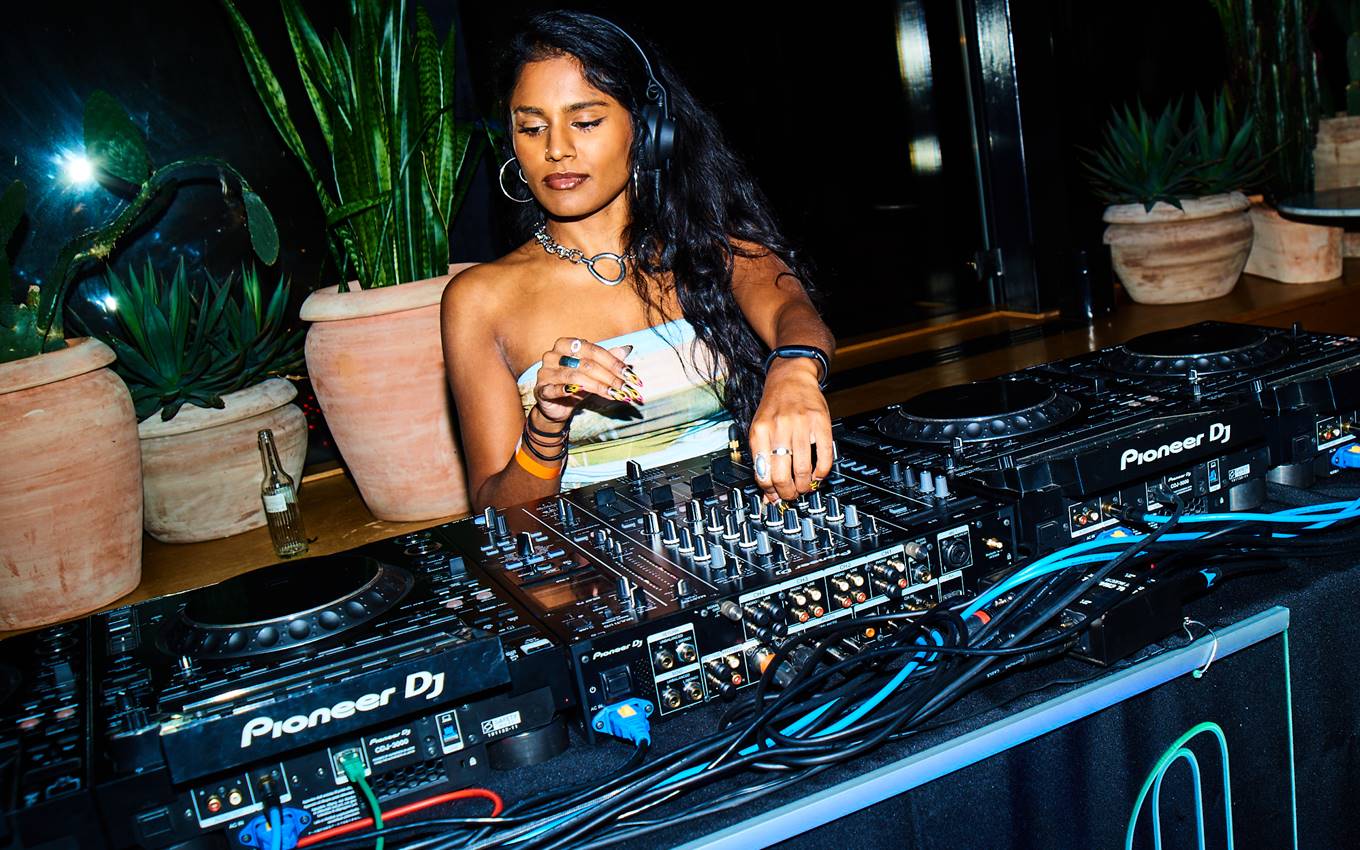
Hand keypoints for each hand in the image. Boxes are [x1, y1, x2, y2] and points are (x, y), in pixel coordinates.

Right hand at [532, 337, 642, 421]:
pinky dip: (567, 390)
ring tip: (614, 394)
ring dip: (598, 386)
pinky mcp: (541, 389)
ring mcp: (545, 372)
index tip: (629, 374)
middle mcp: (553, 355)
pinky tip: (578, 392)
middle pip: (586, 364)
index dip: (613, 362)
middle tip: (625, 388)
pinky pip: (554, 389)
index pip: (593, 350)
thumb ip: (607, 359)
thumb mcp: (593, 371)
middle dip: (609, 377)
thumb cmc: (576, 384)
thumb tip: (626, 349)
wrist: (556, 406)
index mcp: (566, 344)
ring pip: (575, 377)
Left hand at [747, 358, 832, 501]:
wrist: (792, 376)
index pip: (762, 472)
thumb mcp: (760, 428)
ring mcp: (801, 424)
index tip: (774, 495)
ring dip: (804, 485)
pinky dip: (822, 472)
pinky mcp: (821, 423)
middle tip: (791, 495)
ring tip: (804, 487)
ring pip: (802, 468)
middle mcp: (779, 427)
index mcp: (760, 431)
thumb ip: (762, 458)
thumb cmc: (775, 405)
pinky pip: (825, 456)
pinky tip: (818, 475)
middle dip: (787, 492)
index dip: (769, 490)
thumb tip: (768, 491)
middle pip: (782, 474)